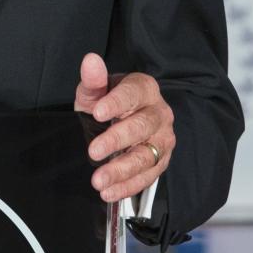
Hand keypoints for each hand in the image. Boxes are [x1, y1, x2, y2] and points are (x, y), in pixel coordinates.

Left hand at [73, 52, 174, 201]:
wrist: (120, 122)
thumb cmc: (106, 104)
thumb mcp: (94, 92)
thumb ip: (93, 80)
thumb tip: (90, 60)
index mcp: (144, 89)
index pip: (132, 94)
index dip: (115, 104)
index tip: (97, 113)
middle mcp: (159, 113)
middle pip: (142, 127)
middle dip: (116, 141)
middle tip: (92, 151)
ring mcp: (163, 139)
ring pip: (146, 156)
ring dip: (121, 170)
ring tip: (98, 180)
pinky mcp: (161, 161)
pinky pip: (148, 177)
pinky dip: (128, 186)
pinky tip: (109, 192)